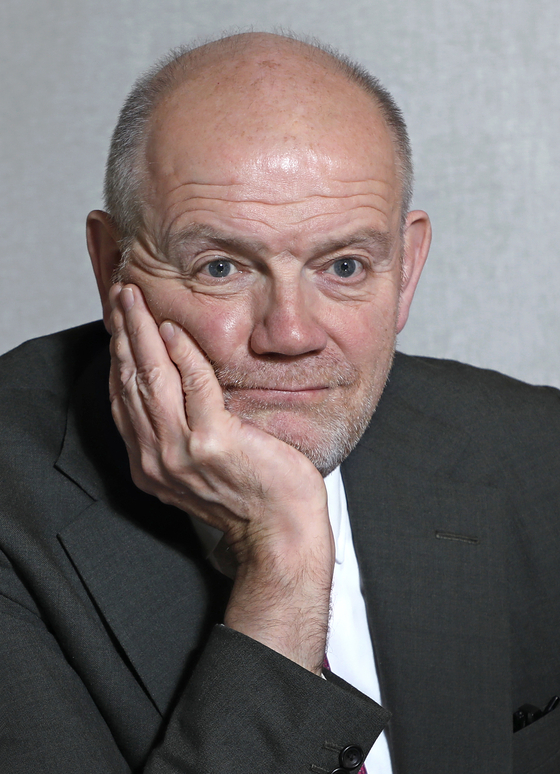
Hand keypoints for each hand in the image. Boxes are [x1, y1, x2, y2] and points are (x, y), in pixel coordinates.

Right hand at [108, 283, 333, 672]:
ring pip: (151, 378)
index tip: (118, 321)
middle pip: (130, 381)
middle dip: (122, 333)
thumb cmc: (252, 494)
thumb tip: (180, 389)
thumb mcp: (203, 465)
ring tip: (134, 298)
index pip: (125, 398)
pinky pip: (193, 387)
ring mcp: (180, 452)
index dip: (118, 355)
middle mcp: (156, 458)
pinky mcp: (212, 443)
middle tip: (120, 295)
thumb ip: (183, 432)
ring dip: (139, 332)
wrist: (279, 530)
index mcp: (151, 462)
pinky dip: (180, 354)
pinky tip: (170, 328)